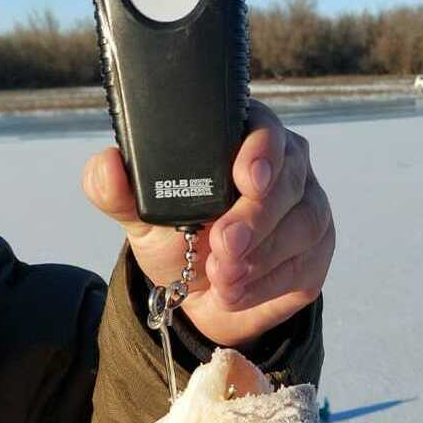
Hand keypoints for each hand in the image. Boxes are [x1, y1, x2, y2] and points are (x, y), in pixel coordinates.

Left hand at [81, 101, 334, 349]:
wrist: (201, 295)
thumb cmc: (177, 238)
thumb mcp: (142, 217)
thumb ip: (119, 190)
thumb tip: (105, 165)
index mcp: (243, 137)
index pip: (264, 127)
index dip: (260, 150)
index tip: (244, 179)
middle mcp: (286, 164)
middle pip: (288, 179)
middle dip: (254, 218)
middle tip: (222, 247)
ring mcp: (308, 206)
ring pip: (302, 223)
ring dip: (260, 257)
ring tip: (222, 279)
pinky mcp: (317, 250)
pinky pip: (304, 263)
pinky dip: (268, 283)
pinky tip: (239, 292)